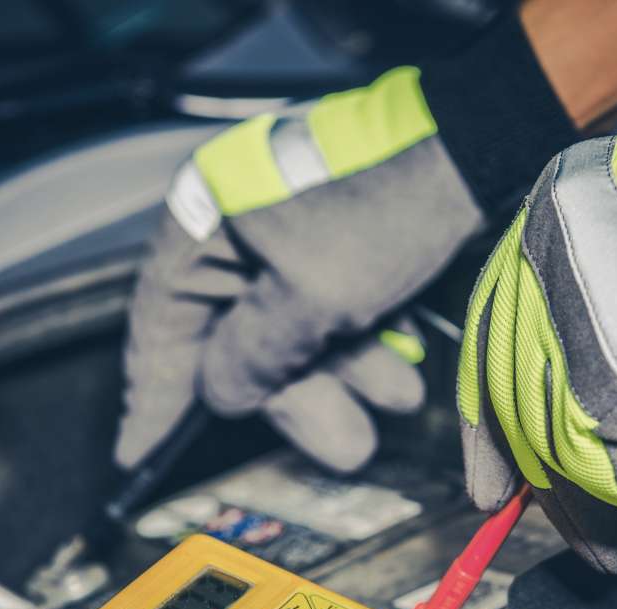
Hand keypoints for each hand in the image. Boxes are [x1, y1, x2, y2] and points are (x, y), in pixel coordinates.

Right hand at [116, 67, 483, 474]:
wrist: (476, 147)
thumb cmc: (386, 205)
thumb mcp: (312, 297)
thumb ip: (255, 356)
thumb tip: (222, 395)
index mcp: (205, 222)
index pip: (160, 325)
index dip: (153, 396)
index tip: (140, 452)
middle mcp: (235, 231)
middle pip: (237, 342)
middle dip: (296, 398)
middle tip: (342, 443)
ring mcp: (285, 238)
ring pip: (294, 336)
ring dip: (344, 378)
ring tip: (396, 398)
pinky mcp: (334, 244)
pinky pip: (331, 314)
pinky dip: (362, 348)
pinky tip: (403, 372)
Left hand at [458, 133, 616, 569]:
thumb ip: (594, 341)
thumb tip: (530, 442)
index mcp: (567, 196)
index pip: (496, 323)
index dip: (492, 417)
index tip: (496, 480)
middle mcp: (554, 230)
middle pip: (512, 382)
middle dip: (543, 477)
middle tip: (581, 539)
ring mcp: (572, 288)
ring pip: (552, 429)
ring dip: (611, 499)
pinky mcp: (603, 358)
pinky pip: (602, 459)